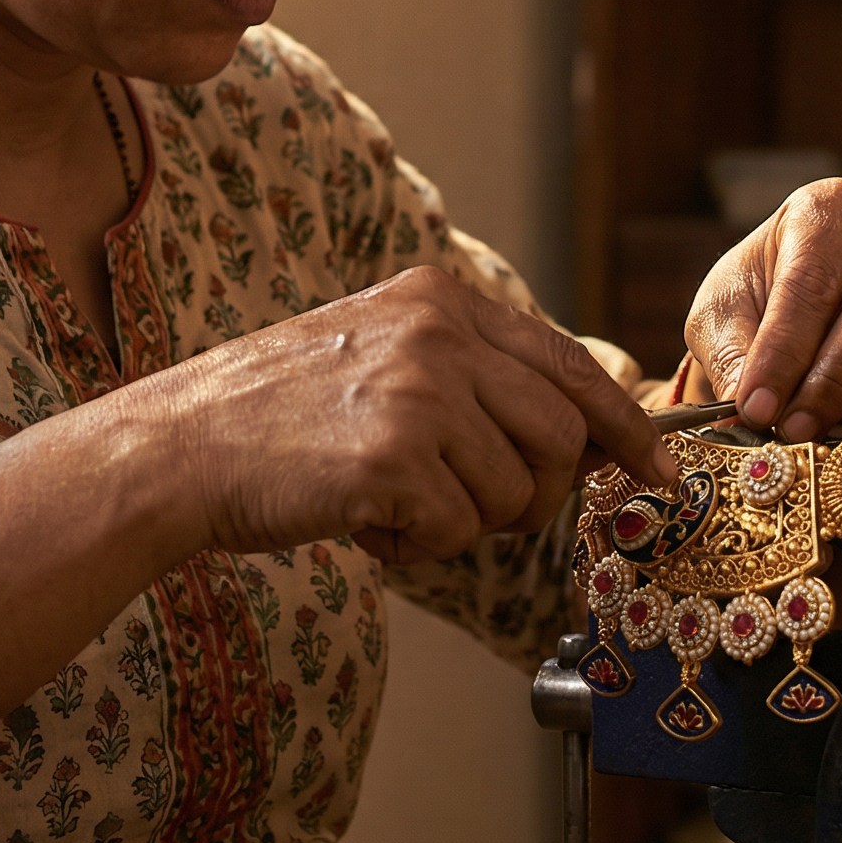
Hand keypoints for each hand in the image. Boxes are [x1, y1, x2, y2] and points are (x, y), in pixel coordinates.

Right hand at [176, 266, 676, 562]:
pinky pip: (457, 530)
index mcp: (442, 298)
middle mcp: (439, 332)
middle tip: (470, 506)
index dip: (626, 424)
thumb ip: (477, 373)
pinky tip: (365, 518)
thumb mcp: (386, 351)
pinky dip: (418, 544)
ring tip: (393, 498)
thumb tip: (582, 433)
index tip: (660, 469)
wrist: (180, 445)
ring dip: (463, 521)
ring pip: (516, 494)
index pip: (569, 363)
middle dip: (536, 494)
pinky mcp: (392, 459)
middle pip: (560, 438)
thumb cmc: (282, 413)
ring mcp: (418, 392)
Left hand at [685, 180, 841, 440]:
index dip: (783, 351)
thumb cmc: (758, 304)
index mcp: (829, 209)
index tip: (758, 407)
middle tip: (800, 431)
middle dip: (838, 376)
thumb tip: (751, 406)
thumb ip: (735, 353)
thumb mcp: (723, 316)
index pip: (812, 280)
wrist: (794, 315)